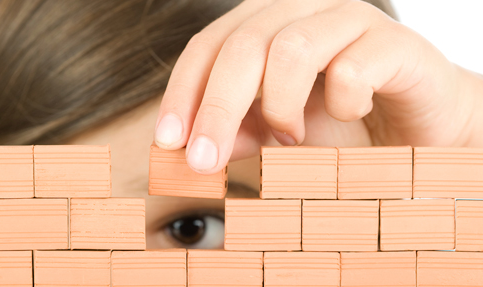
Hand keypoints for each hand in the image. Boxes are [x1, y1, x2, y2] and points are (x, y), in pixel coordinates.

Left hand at [154, 0, 482, 173]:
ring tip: (290, 137)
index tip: (168, 142)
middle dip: (216, 109)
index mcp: (264, 24)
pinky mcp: (393, 42)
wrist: (416, 123)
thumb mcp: (274, 132)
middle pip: (242, 45)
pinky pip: (352, 68)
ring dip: (280, 107)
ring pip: (291, 48)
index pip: (207, 46)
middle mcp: (301, 11)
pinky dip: (340, 105)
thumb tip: (191, 151)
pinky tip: (349, 114)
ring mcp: (348, 19)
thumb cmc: (338, 122)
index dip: (183, 92)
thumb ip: (237, 132)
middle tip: (203, 163)